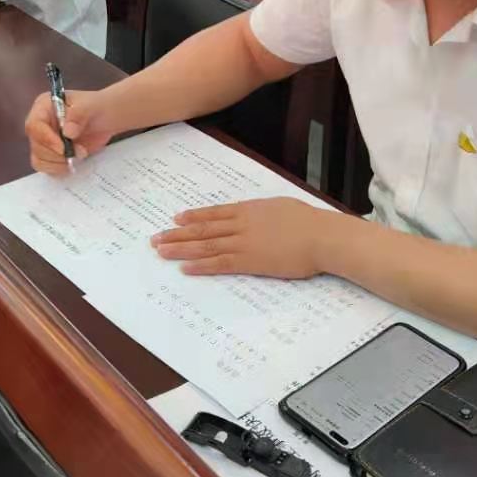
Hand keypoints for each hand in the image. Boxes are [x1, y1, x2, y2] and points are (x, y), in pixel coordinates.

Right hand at [25, 91, 117, 175]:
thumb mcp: (91, 105)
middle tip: (80, 151)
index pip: (35, 125)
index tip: (63, 148)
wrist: (108, 118)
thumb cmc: (98, 107)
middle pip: (36, 144)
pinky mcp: (49, 153)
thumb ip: (78, 114)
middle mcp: (40, 123)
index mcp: (44, 106)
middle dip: (57, 153)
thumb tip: (67, 132)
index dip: (46, 139)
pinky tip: (72, 163)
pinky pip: (44, 166)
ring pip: (38, 158)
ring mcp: (43, 139)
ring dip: (59, 162)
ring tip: (79, 154)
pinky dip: (57, 168)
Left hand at [150, 198, 336, 277]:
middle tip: (156, 239)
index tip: (176, 219)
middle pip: (202, 229)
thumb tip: (260, 216)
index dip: (193, 216)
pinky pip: (220, 263)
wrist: (321, 236)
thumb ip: (266, 213)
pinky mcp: (250, 262)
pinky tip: (185, 268)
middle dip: (177, 234)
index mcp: (249, 209)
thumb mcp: (282, 208)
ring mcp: (244, 242)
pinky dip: (201, 265)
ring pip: (205, 245)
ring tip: (161, 252)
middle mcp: (241, 224)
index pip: (214, 213)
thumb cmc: (309, 222)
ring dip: (181, 248)